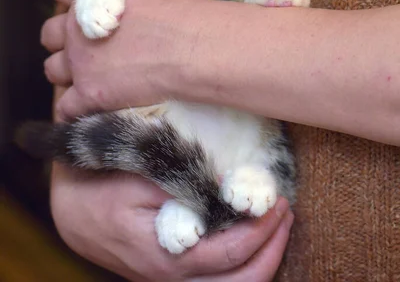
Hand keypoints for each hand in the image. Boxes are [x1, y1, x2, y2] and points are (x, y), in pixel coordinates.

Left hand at [42, 0, 211, 119]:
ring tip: (91, 77)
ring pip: (52, 69)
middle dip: (64, 39)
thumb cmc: (180, 11)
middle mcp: (75, 28)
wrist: (193, 47)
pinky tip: (89, 108)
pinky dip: (75, 109)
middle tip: (88, 45)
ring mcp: (80, 63)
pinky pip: (66, 108)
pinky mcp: (90, 95)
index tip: (83, 7)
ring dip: (68, 73)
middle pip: (50, 33)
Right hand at [51, 162, 293, 281]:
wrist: (72, 208)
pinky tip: (250, 236)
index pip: (227, 256)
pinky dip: (241, 263)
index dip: (259, 231)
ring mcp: (171, 278)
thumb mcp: (136, 177)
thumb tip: (225, 188)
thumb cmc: (100, 187)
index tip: (276, 202)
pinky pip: (216, 280)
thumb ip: (180, 185)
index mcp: (163, 257)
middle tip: (284, 215)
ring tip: (275, 225)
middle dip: (271, 251)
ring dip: (261, 260)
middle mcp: (170, 278)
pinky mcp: (171, 270)